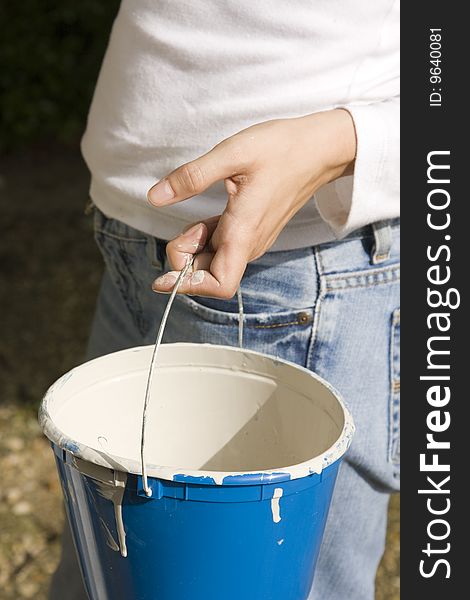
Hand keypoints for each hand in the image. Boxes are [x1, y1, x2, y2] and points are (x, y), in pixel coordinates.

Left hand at [148, 109, 355, 297]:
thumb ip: (192, 177)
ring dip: (196, 247)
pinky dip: (207, 239)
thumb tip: (154, 197)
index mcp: (244, 232)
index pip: (220, 284)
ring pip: (214, 261)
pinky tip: (210, 215)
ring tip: (200, 216)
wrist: (321, 149)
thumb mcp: (233, 153)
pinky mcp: (254, 232)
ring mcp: (253, 240)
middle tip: (186, 228)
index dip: (190, 285)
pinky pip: (224, 247)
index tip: (166, 273)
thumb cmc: (282, 148)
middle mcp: (250, 244)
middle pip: (209, 274)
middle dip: (185, 260)